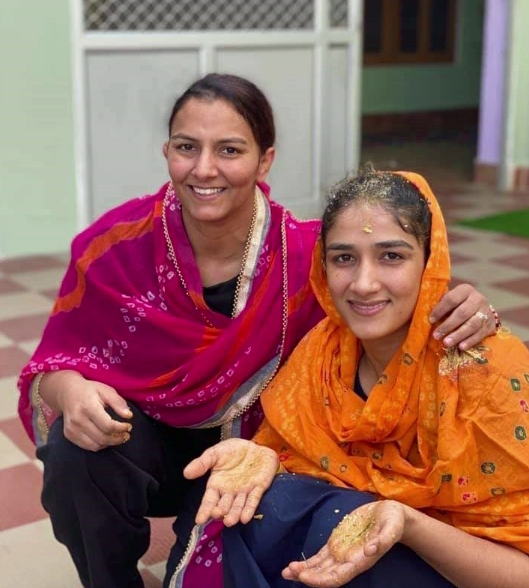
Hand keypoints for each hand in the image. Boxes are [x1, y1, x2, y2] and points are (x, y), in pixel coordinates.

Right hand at [42, 371, 132, 450]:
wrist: (67, 392)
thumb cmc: (90, 391)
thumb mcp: (106, 390)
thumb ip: (118, 403)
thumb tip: (129, 416)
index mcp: (88, 407)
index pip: (108, 425)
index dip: (121, 429)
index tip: (129, 426)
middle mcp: (78, 420)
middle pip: (102, 438)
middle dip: (118, 438)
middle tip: (126, 434)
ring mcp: (71, 429)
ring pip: (95, 445)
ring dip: (109, 443)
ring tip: (118, 437)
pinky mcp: (69, 435)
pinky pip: (87, 446)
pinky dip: (100, 445)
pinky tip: (106, 438)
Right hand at [183, 438, 277, 525]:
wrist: (254, 444)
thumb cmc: (233, 451)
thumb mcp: (215, 453)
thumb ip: (202, 463)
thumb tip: (186, 473)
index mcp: (217, 485)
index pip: (209, 500)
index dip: (204, 510)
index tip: (199, 520)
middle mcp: (230, 492)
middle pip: (224, 505)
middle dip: (220, 512)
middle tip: (217, 514)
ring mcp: (245, 491)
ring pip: (238, 506)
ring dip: (234, 514)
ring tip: (230, 521)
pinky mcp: (259, 488)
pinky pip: (254, 500)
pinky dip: (250, 509)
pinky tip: (245, 518)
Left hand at [283, 501, 405, 586]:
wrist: (392, 516)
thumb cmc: (393, 521)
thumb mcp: (391, 527)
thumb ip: (383, 539)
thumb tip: (370, 550)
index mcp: (361, 560)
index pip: (338, 576)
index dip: (321, 579)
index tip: (304, 577)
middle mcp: (349, 560)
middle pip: (325, 574)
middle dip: (307, 576)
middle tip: (288, 573)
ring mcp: (342, 552)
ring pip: (320, 567)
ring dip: (303, 571)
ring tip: (286, 571)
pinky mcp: (337, 543)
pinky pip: (321, 557)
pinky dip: (309, 562)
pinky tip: (296, 565)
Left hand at [429, 284, 495, 349]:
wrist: (481, 310)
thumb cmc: (458, 305)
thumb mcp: (451, 301)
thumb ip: (441, 305)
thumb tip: (427, 317)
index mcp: (465, 290)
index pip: (452, 299)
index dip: (440, 310)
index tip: (431, 320)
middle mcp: (478, 299)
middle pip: (463, 313)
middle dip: (448, 325)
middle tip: (436, 335)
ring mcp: (486, 312)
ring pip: (472, 324)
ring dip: (458, 335)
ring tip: (446, 343)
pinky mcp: (491, 325)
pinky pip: (480, 334)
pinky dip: (470, 341)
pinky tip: (461, 347)